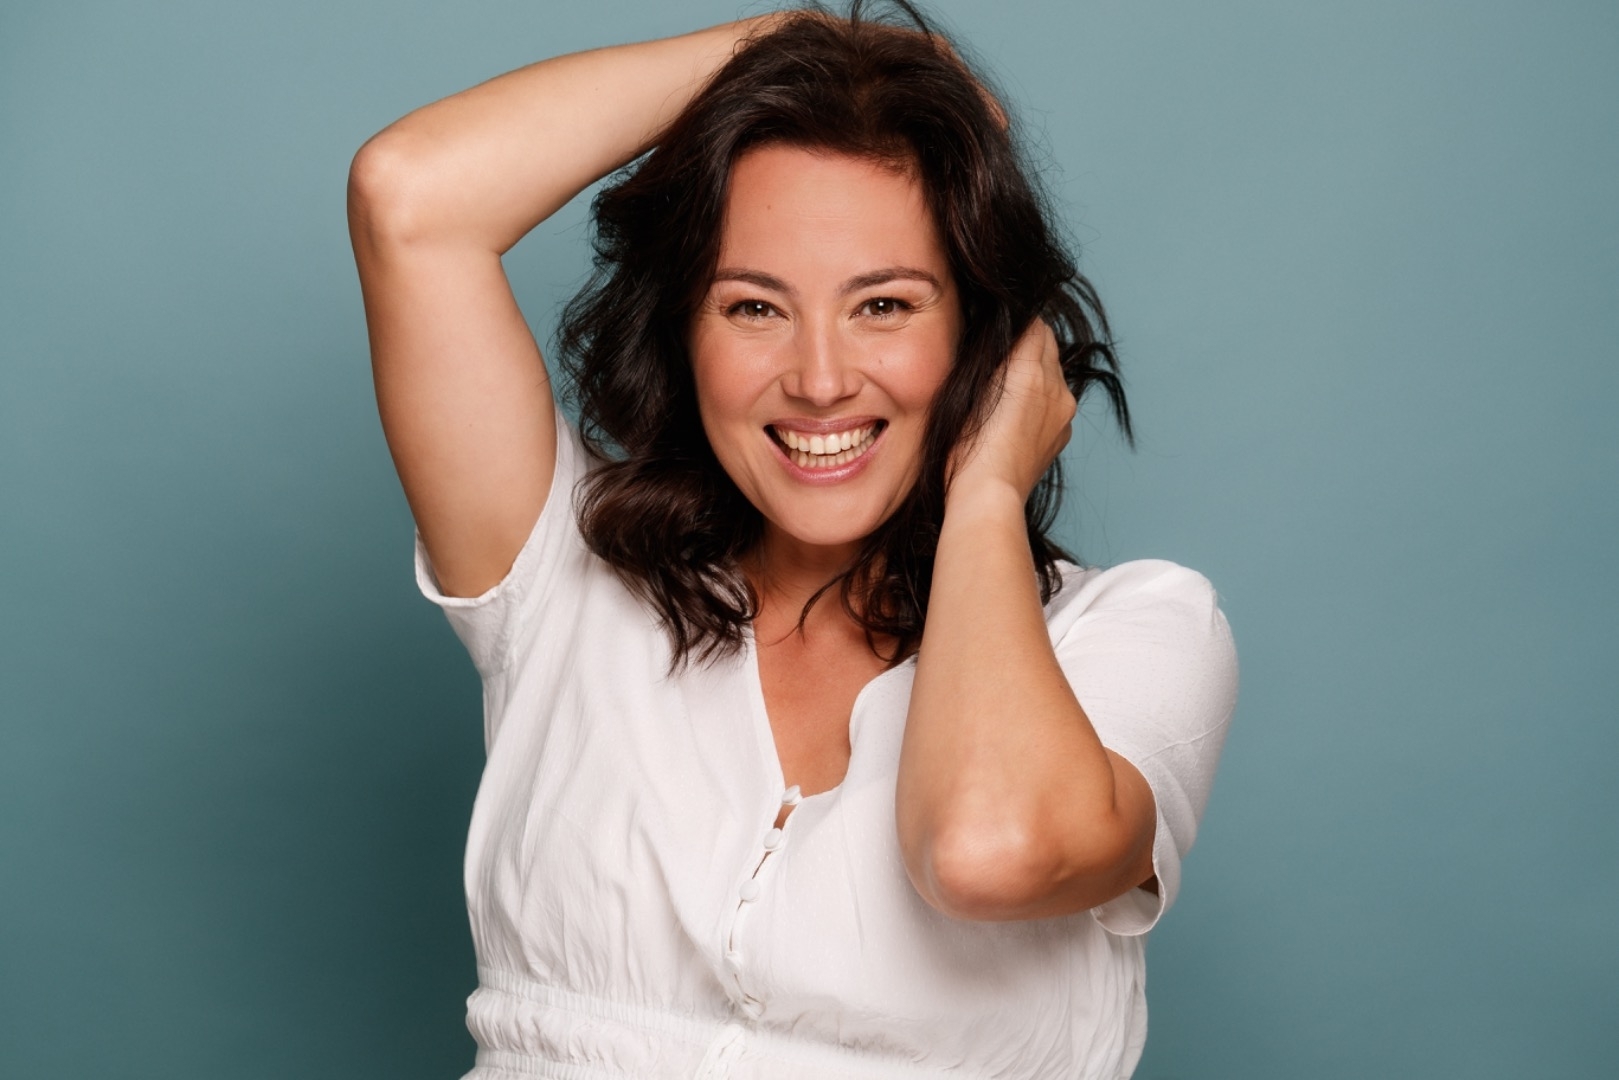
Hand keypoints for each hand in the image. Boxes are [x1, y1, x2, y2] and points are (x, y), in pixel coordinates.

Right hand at [947, 320, 1075, 502]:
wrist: (989, 495)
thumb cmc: (965, 448)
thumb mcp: (967, 392)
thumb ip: (988, 359)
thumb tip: (995, 337)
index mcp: (1031, 369)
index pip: (1033, 323)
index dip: (1014, 322)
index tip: (996, 326)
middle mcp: (1056, 386)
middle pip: (1047, 344)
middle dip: (1027, 342)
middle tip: (999, 352)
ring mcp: (1063, 413)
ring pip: (1054, 373)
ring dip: (1035, 370)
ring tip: (1006, 387)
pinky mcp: (1063, 435)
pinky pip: (1056, 401)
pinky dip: (1041, 398)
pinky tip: (1016, 414)